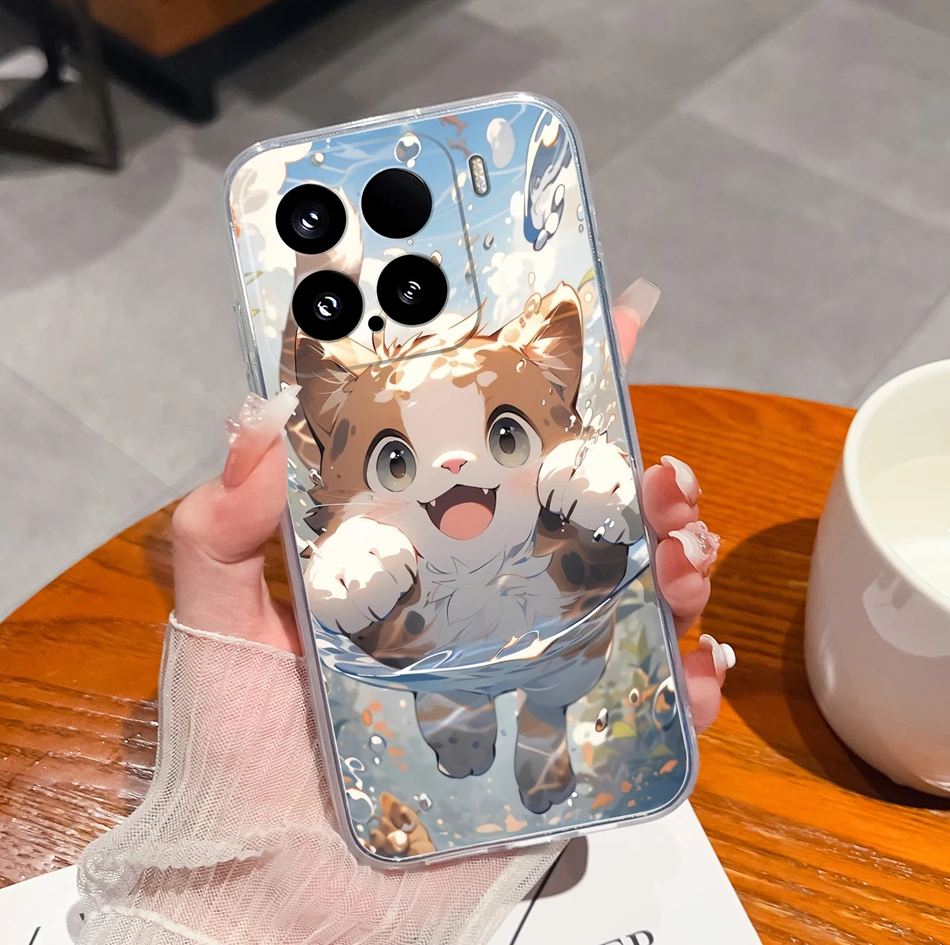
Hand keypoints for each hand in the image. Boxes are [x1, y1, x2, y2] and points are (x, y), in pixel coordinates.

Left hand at [172, 280, 732, 719]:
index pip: (489, 457)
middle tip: (660, 473)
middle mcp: (481, 603)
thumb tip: (256, 419)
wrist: (274, 896)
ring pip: (630, 597)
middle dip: (638, 481)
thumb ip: (221, 527)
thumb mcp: (219, 625)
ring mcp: (527, 672)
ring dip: (676, 563)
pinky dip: (688, 683)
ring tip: (683, 556)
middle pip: (583, 519)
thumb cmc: (241, 761)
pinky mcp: (559, 749)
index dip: (548, 391)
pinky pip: (645, 706)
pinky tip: (696, 666)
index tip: (606, 328)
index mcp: (416, 558)